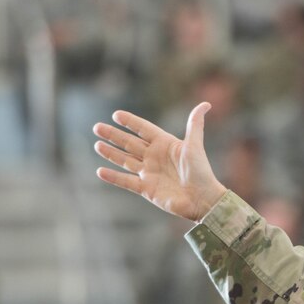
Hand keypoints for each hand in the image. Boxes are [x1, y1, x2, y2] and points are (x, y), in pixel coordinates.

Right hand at [93, 102, 226, 221]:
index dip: (131, 122)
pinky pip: (126, 181)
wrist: (202, 199)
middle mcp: (155, 157)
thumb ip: (195, 124)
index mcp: (165, 144)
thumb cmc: (201, 171)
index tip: (116, 115)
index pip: (144, 129)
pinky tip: (100, 171)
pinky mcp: (146, 189)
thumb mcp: (195, 145)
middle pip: (130, 143)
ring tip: (97, 145)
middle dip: (114, 136)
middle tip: (97, 127)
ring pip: (125, 160)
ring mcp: (149, 173)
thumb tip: (206, 104)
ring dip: (111, 153)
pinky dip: (113, 177)